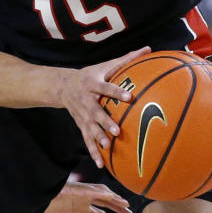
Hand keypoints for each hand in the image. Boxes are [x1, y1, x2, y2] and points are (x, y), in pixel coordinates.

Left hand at [43, 181, 132, 212]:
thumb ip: (75, 193)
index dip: (108, 195)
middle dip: (117, 203)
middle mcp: (83, 193)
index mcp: (78, 188)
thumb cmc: (44, 195)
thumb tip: (92, 194)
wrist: (34, 203)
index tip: (121, 201)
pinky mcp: (80, 210)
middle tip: (129, 210)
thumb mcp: (59, 194)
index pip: (96, 191)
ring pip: (103, 208)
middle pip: (104, 197)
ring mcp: (82, 201)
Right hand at [56, 46, 150, 168]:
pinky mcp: (81, 125)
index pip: (106, 88)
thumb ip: (127, 58)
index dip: (116, 92)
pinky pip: (86, 140)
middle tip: (117, 131)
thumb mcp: (105, 64)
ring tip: (108, 147)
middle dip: (105, 122)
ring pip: (90, 128)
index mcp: (93, 84)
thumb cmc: (91, 74)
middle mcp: (86, 100)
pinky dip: (93, 152)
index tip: (129, 97)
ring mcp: (82, 115)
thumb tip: (148, 48)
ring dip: (98, 138)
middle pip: (96, 112)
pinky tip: (101, 164)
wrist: (62, 86)